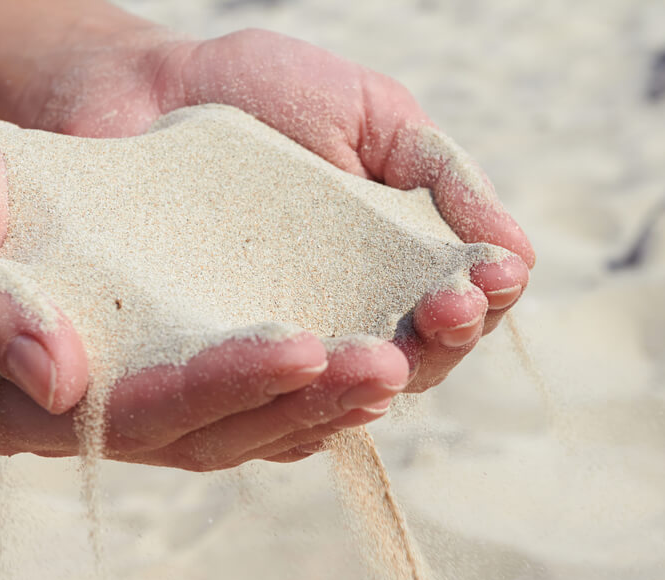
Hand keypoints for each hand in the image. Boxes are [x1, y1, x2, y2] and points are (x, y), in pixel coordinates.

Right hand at [0, 98, 406, 469]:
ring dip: (321, 398)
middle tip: (386, 361)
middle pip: (206, 432)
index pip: (135, 413)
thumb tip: (59, 378)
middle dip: (297, 400)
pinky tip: (364, 359)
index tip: (301, 347)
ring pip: (238, 422)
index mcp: (15, 400)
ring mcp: (129, 389)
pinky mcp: (163, 356)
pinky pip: (243, 391)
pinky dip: (305, 384)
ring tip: (399, 360)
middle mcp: (84, 412)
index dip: (219, 386)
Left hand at [32, 27, 534, 393]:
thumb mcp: (371, 115)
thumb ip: (442, 176)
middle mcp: (347, 316)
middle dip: (441, 340)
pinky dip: (287, 405)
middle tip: (447, 309)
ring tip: (389, 356)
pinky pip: (256, 405)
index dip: (482, 299)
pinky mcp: (209, 364)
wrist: (145, 88)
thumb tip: (520, 256)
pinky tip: (309, 391)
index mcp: (395, 264)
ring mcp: (280, 345)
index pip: (459, 306)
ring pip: (343, 395)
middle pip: (415, 362)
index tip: (489, 277)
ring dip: (374, 381)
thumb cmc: (264, 93)